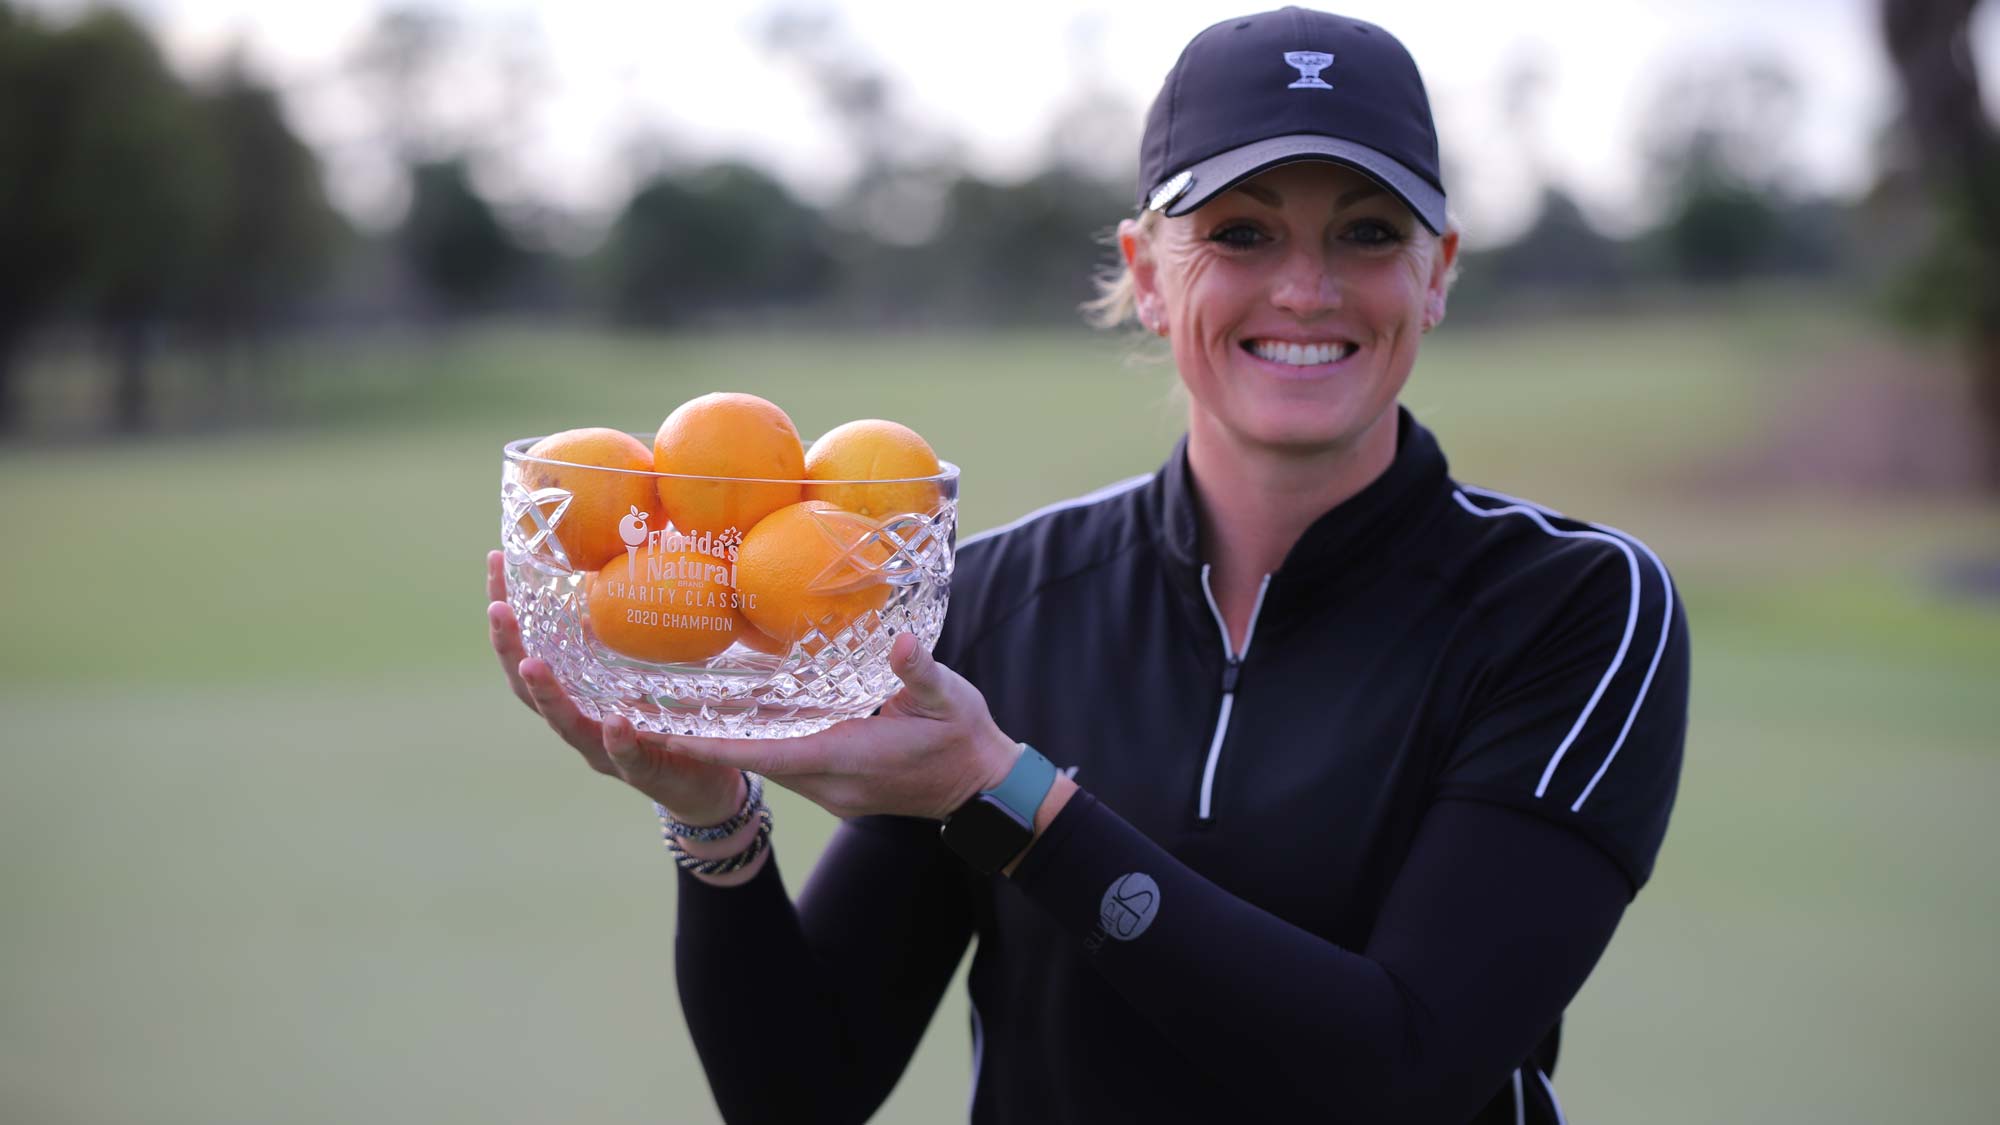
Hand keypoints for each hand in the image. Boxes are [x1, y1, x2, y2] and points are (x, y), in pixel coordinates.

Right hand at [485, 550, 742, 822]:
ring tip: (532, 662)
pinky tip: (614, 720)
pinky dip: (616, 739)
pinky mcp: (640, 773)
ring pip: (566, 725)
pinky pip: (625, 756)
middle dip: (510, 647)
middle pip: (529, 688)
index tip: (496, 562)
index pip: (529, 648)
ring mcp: (604, 752)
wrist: (707, 782)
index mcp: (574, 694)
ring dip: (547, 693)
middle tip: (498, 608)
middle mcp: (578, 723)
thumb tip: (613, 570)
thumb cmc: (670, 719)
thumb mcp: (644, 669)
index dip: (510, 611)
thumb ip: (624, 633)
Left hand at [630, 632, 1019, 821]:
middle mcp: (829, 782)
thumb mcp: (948, 698)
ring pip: (765, 761)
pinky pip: (783, 761)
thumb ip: (918, 671)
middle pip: (752, 758)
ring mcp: (831, 789)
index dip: (716, 742)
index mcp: (848, 759)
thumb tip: (902, 641)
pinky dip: (754, 740)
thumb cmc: (965, 739)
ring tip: (673, 708)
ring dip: (724, 739)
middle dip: (701, 738)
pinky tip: (733, 714)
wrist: (983, 788)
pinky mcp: (836, 784)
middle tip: (646, 709)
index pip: (768, 754)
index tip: (666, 730)